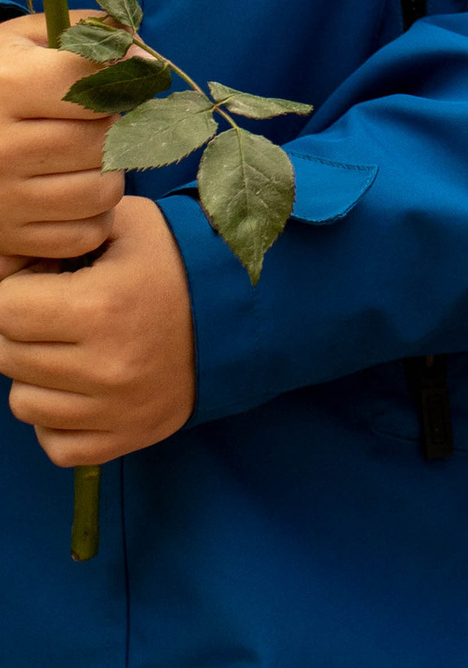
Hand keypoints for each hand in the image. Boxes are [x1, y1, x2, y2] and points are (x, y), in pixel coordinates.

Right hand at [0, 6, 121, 260]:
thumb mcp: (25, 39)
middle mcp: (2, 146)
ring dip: (108, 175)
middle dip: (111, 130)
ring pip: (101, 192)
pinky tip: (76, 192)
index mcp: (8, 86)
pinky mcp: (10, 236)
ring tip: (86, 159)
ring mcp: (5, 197)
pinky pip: (85, 234)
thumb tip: (145, 58)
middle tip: (94, 124)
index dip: (119, 82)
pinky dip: (93, 217)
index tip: (120, 80)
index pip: (96, 86)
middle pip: (101, 142)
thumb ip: (86, 31)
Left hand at [0, 192, 195, 464]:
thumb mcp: (127, 223)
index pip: (3, 309)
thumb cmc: (177, 262)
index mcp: (100, 305)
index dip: (14, 289)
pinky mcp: (125, 439)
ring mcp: (115, 410)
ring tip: (69, 349)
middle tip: (54, 312)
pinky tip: (80, 388)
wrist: (242, 314)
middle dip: (21, 329)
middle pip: (7, 355)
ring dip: (36, 375)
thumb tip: (5, 261)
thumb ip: (63, 232)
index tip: (41, 282)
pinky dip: (56, 420)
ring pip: (23, 403)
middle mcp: (105, 366)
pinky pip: (54, 444)